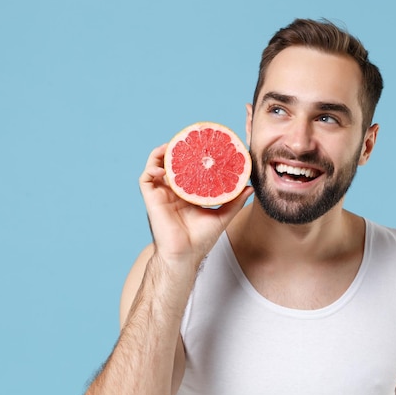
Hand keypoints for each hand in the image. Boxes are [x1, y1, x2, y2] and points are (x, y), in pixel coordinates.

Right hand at [139, 144, 253, 270]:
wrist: (186, 254)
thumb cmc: (202, 239)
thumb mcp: (222, 215)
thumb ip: (235, 200)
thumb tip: (250, 187)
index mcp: (188, 194)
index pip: (189, 169)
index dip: (193, 156)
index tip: (203, 145)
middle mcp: (174, 191)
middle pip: (173, 165)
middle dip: (178, 150)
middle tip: (188, 139)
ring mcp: (161, 194)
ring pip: (157, 167)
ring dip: (162, 154)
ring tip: (172, 145)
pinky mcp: (151, 199)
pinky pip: (146, 178)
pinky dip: (151, 167)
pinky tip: (161, 165)